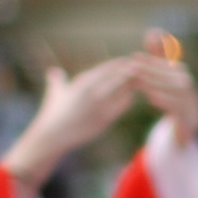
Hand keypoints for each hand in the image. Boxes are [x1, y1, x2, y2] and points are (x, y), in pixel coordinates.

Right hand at [0, 55, 144, 189]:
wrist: (53, 135)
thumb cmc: (52, 113)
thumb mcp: (55, 93)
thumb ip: (57, 80)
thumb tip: (53, 72)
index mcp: (84, 80)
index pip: (110, 67)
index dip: (123, 64)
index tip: (133, 62)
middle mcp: (93, 90)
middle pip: (121, 76)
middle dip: (134, 73)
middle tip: (145, 71)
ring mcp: (100, 104)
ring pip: (125, 90)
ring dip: (134, 86)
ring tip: (143, 83)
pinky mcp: (104, 118)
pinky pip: (123, 106)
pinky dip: (129, 100)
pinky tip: (132, 98)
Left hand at [135, 32, 197, 145]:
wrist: (186, 131)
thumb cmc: (173, 100)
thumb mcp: (165, 78)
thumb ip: (159, 56)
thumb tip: (153, 31)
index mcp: (185, 79)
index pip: (169, 66)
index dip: (152, 60)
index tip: (134, 56)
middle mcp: (192, 91)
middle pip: (173, 77)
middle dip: (153, 71)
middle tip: (133, 67)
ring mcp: (193, 106)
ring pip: (176, 92)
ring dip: (157, 85)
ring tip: (138, 82)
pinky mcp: (190, 121)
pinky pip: (179, 109)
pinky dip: (166, 102)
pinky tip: (151, 97)